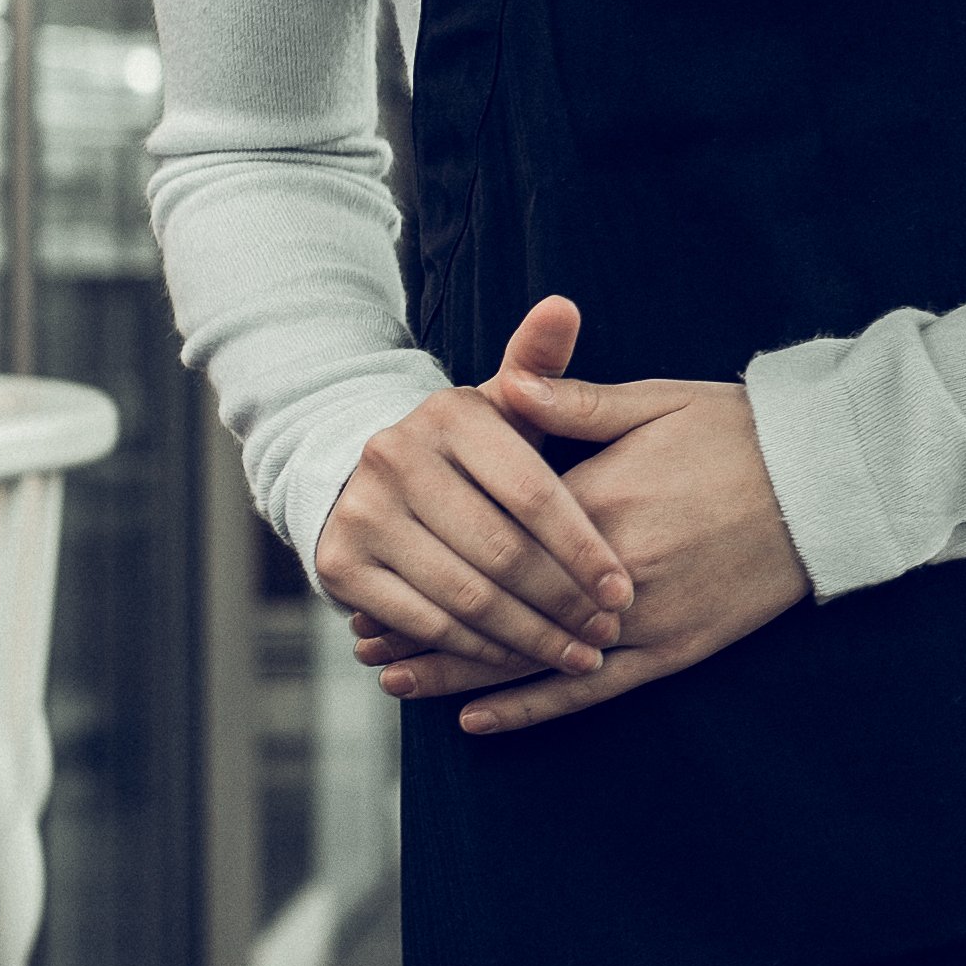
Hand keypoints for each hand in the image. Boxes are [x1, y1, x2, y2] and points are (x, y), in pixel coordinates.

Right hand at [311, 304, 635, 682]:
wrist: (354, 471)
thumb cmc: (463, 447)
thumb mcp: (500, 403)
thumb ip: (540, 365)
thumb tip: (564, 306)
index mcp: (450, 416)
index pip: (534, 493)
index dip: (584, 548)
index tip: (625, 589)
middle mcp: (396, 458)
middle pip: (502, 552)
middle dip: (563, 602)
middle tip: (606, 635)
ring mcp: (362, 513)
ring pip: (464, 594)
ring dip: (526, 636)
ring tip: (575, 656)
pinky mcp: (339, 564)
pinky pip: (422, 620)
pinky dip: (473, 648)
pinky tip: (516, 660)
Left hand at [344, 296, 807, 735]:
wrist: (829, 483)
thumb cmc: (741, 433)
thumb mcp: (657, 401)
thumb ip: (573, 400)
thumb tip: (499, 388)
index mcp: (598, 501)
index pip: (491, 536)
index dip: (427, 555)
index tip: (373, 569)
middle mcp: (611, 571)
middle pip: (496, 605)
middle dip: (425, 622)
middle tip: (364, 638)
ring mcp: (643, 617)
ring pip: (532, 657)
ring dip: (458, 671)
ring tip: (395, 680)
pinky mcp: (675, 649)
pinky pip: (591, 688)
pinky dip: (532, 707)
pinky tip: (478, 720)